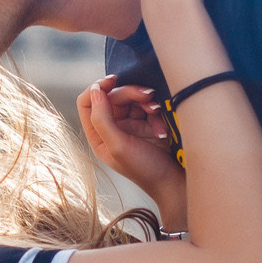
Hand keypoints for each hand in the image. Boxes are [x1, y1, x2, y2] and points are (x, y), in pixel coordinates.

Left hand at [79, 75, 181, 205]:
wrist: (174, 182)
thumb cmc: (144, 169)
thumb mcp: (118, 146)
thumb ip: (102, 118)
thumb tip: (95, 90)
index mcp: (98, 136)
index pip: (87, 102)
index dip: (97, 88)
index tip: (114, 80)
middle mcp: (111, 128)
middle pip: (112, 96)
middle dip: (130, 93)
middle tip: (148, 96)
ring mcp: (130, 125)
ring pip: (132, 98)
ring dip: (146, 101)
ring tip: (157, 111)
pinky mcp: (148, 124)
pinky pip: (148, 106)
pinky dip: (156, 111)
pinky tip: (162, 126)